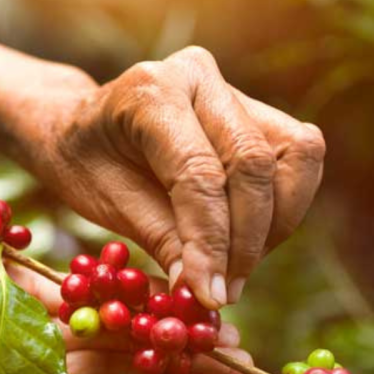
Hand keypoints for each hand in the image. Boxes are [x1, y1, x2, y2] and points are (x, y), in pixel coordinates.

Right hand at [0, 246, 250, 373]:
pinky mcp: (0, 290)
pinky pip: (61, 284)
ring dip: (146, 316)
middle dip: (169, 359)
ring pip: (95, 324)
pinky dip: (100, 279)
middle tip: (232, 347)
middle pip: (113, 368)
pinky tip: (145, 268)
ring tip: (204, 304)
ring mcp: (14, 332)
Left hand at [16, 46, 325, 308]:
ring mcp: (232, 88)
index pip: (198, 174)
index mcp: (149, 92)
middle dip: (247, 240)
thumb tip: (206, 293)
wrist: (77, 127)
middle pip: (254, 163)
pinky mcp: (257, 109)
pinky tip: (244, 243)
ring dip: (274, 226)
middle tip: (224, 292)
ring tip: (234, 270)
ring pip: (294, 156)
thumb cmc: (83, 164)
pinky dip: (281, 209)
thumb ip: (160, 239)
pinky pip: (296, 159)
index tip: (209, 295)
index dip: (211, 242)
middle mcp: (198, 77)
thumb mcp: (105, 204)